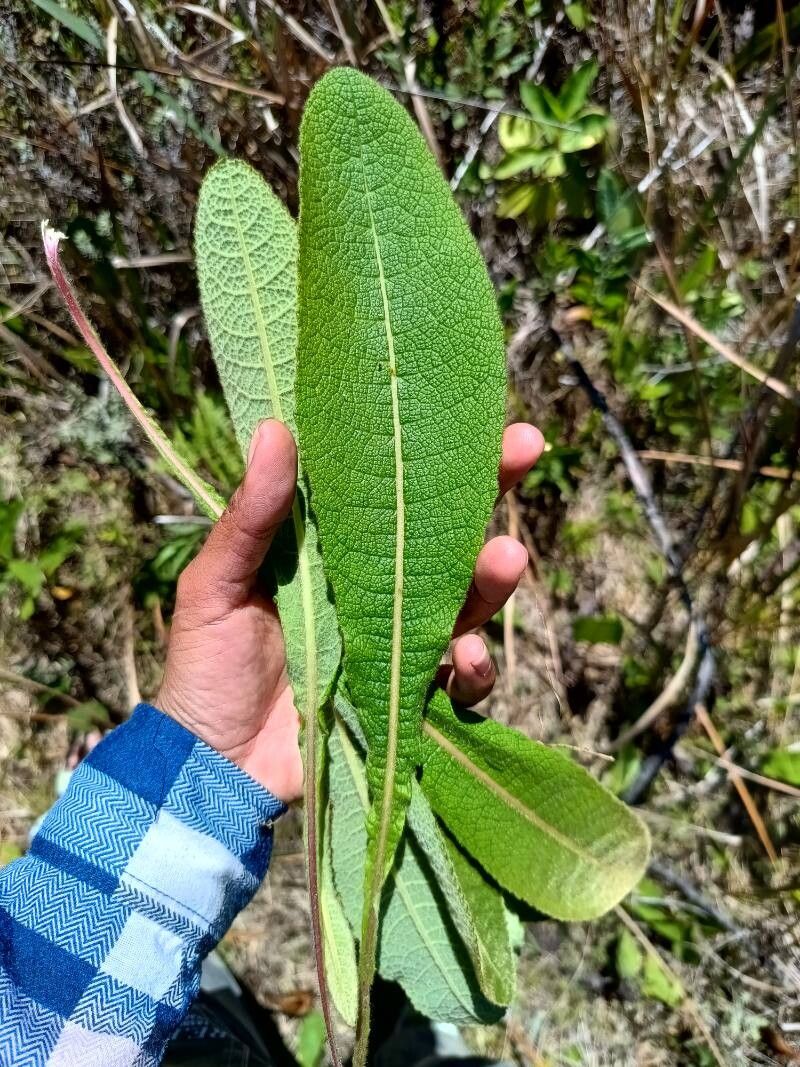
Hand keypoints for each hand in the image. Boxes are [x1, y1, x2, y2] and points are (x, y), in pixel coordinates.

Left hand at [157, 419, 543, 802]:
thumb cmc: (205, 667)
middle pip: (443, 536)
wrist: (211, 768)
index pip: (391, 493)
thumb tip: (275, 430)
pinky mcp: (408, 696)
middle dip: (490, 490)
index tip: (474, 412)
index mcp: (332, 552)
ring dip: (491, 579)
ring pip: (464, 601)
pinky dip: (474, 670)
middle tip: (524, 449)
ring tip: (506, 560)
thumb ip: (249, 519)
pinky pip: (460, 680)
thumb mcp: (214, 586)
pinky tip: (465, 660)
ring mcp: (396, 642)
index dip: (434, 454)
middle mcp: (374, 589)